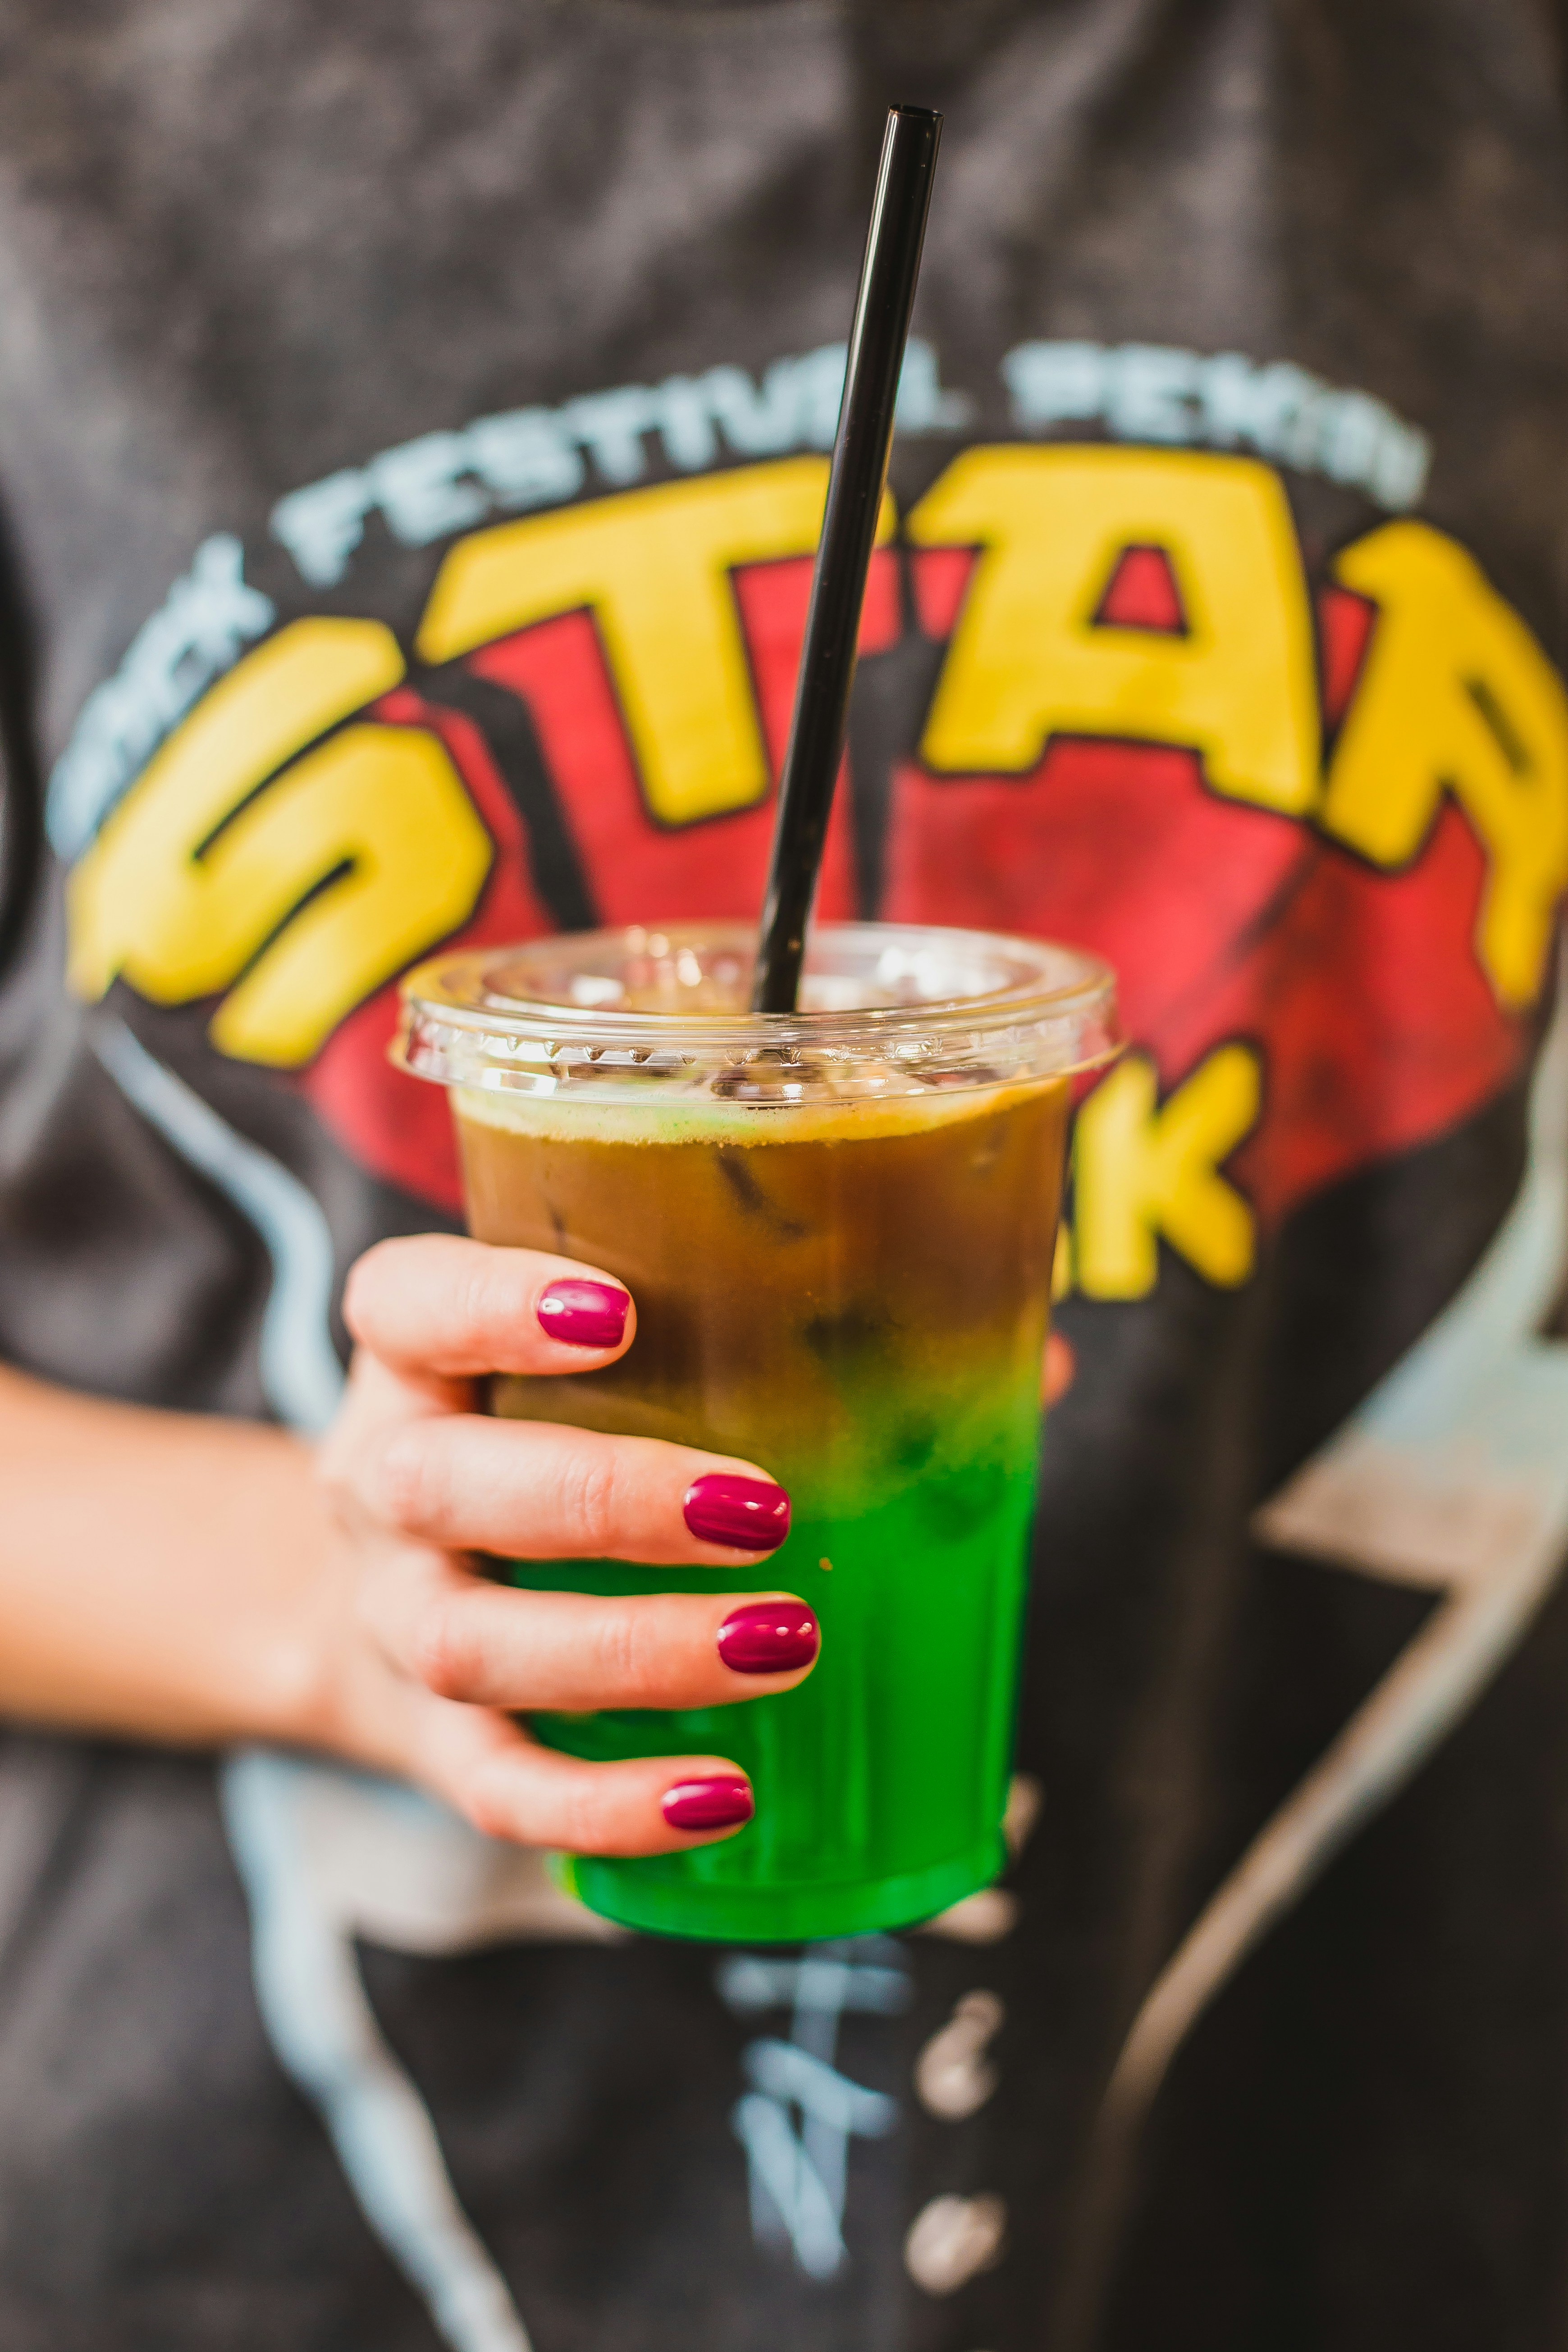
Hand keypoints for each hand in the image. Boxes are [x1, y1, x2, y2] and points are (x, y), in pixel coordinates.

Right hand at [306, 1235, 814, 1859]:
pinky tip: (722, 1797)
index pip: (402, 1303)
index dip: (488, 1302)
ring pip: (471, 1642)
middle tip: (763, 1509)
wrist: (389, 1592)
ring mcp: (395, 1622)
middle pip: (440, 1482)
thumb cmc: (550, 1439)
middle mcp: (380, 1486)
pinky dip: (605, 1803)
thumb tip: (1009, 1348)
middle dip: (603, 1497)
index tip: (617, 1310)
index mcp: (412, 1364)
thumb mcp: (596, 1368)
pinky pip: (498, 1787)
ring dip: (631, 1649)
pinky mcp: (432, 1743)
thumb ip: (761, 1334)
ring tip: (785, 1643)